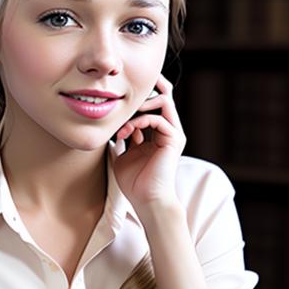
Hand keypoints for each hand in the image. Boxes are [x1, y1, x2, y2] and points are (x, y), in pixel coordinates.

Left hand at [113, 74, 185, 208]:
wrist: (146, 200)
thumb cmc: (134, 182)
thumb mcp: (124, 154)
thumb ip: (124, 138)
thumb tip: (114, 125)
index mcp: (158, 133)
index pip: (153, 103)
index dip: (139, 96)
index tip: (118, 98)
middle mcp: (169, 130)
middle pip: (164, 94)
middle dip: (147, 87)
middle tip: (125, 91)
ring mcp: (173, 134)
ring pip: (164, 100)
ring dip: (141, 105)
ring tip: (123, 120)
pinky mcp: (174, 140)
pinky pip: (159, 119)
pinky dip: (140, 121)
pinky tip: (127, 132)